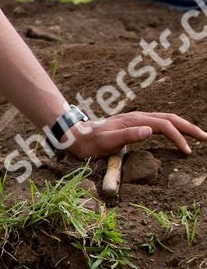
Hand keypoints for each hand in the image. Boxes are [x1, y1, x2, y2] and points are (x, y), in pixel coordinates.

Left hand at [63, 111, 206, 159]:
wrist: (75, 136)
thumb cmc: (89, 142)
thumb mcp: (106, 142)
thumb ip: (128, 136)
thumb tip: (150, 130)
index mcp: (135, 120)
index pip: (164, 126)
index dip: (178, 137)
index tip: (187, 152)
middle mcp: (138, 117)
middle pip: (170, 119)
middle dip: (189, 128)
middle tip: (205, 138)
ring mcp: (136, 119)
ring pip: (166, 120)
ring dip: (183, 126)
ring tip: (198, 136)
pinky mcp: (134, 124)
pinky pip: (159, 123)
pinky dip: (172, 128)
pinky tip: (177, 135)